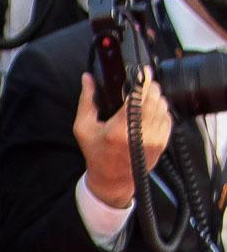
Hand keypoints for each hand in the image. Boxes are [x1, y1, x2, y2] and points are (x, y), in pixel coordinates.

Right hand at [74, 71, 170, 209]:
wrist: (112, 180)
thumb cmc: (96, 153)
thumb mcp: (83, 127)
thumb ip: (87, 100)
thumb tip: (87, 77)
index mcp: (119, 130)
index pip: (137, 99)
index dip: (143, 82)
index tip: (143, 71)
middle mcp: (140, 134)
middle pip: (154, 100)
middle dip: (151, 88)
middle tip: (143, 81)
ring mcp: (154, 139)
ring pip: (163, 108)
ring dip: (157, 98)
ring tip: (146, 95)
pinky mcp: (162, 143)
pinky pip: (168, 119)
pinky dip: (162, 110)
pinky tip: (151, 109)